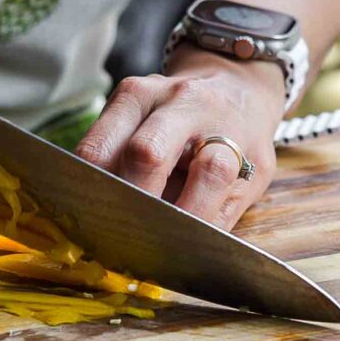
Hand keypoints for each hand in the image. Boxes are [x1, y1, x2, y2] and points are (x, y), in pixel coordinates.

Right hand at [76, 46, 285, 228]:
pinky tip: (97, 196)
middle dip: (134, 203)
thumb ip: (218, 213)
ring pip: (101, 149)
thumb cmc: (241, 142)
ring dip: (99, 192)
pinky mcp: (120, 95)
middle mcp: (187, 100)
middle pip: (146, 153)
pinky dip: (89, 176)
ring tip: (105, 220)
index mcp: (230, 125)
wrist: (232, 88)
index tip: (175, 245)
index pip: (211, 171)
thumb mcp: (250, 177)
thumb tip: (178, 252)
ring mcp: (148, 92)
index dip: (191, 213)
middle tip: (128, 239)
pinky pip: (90, 143)